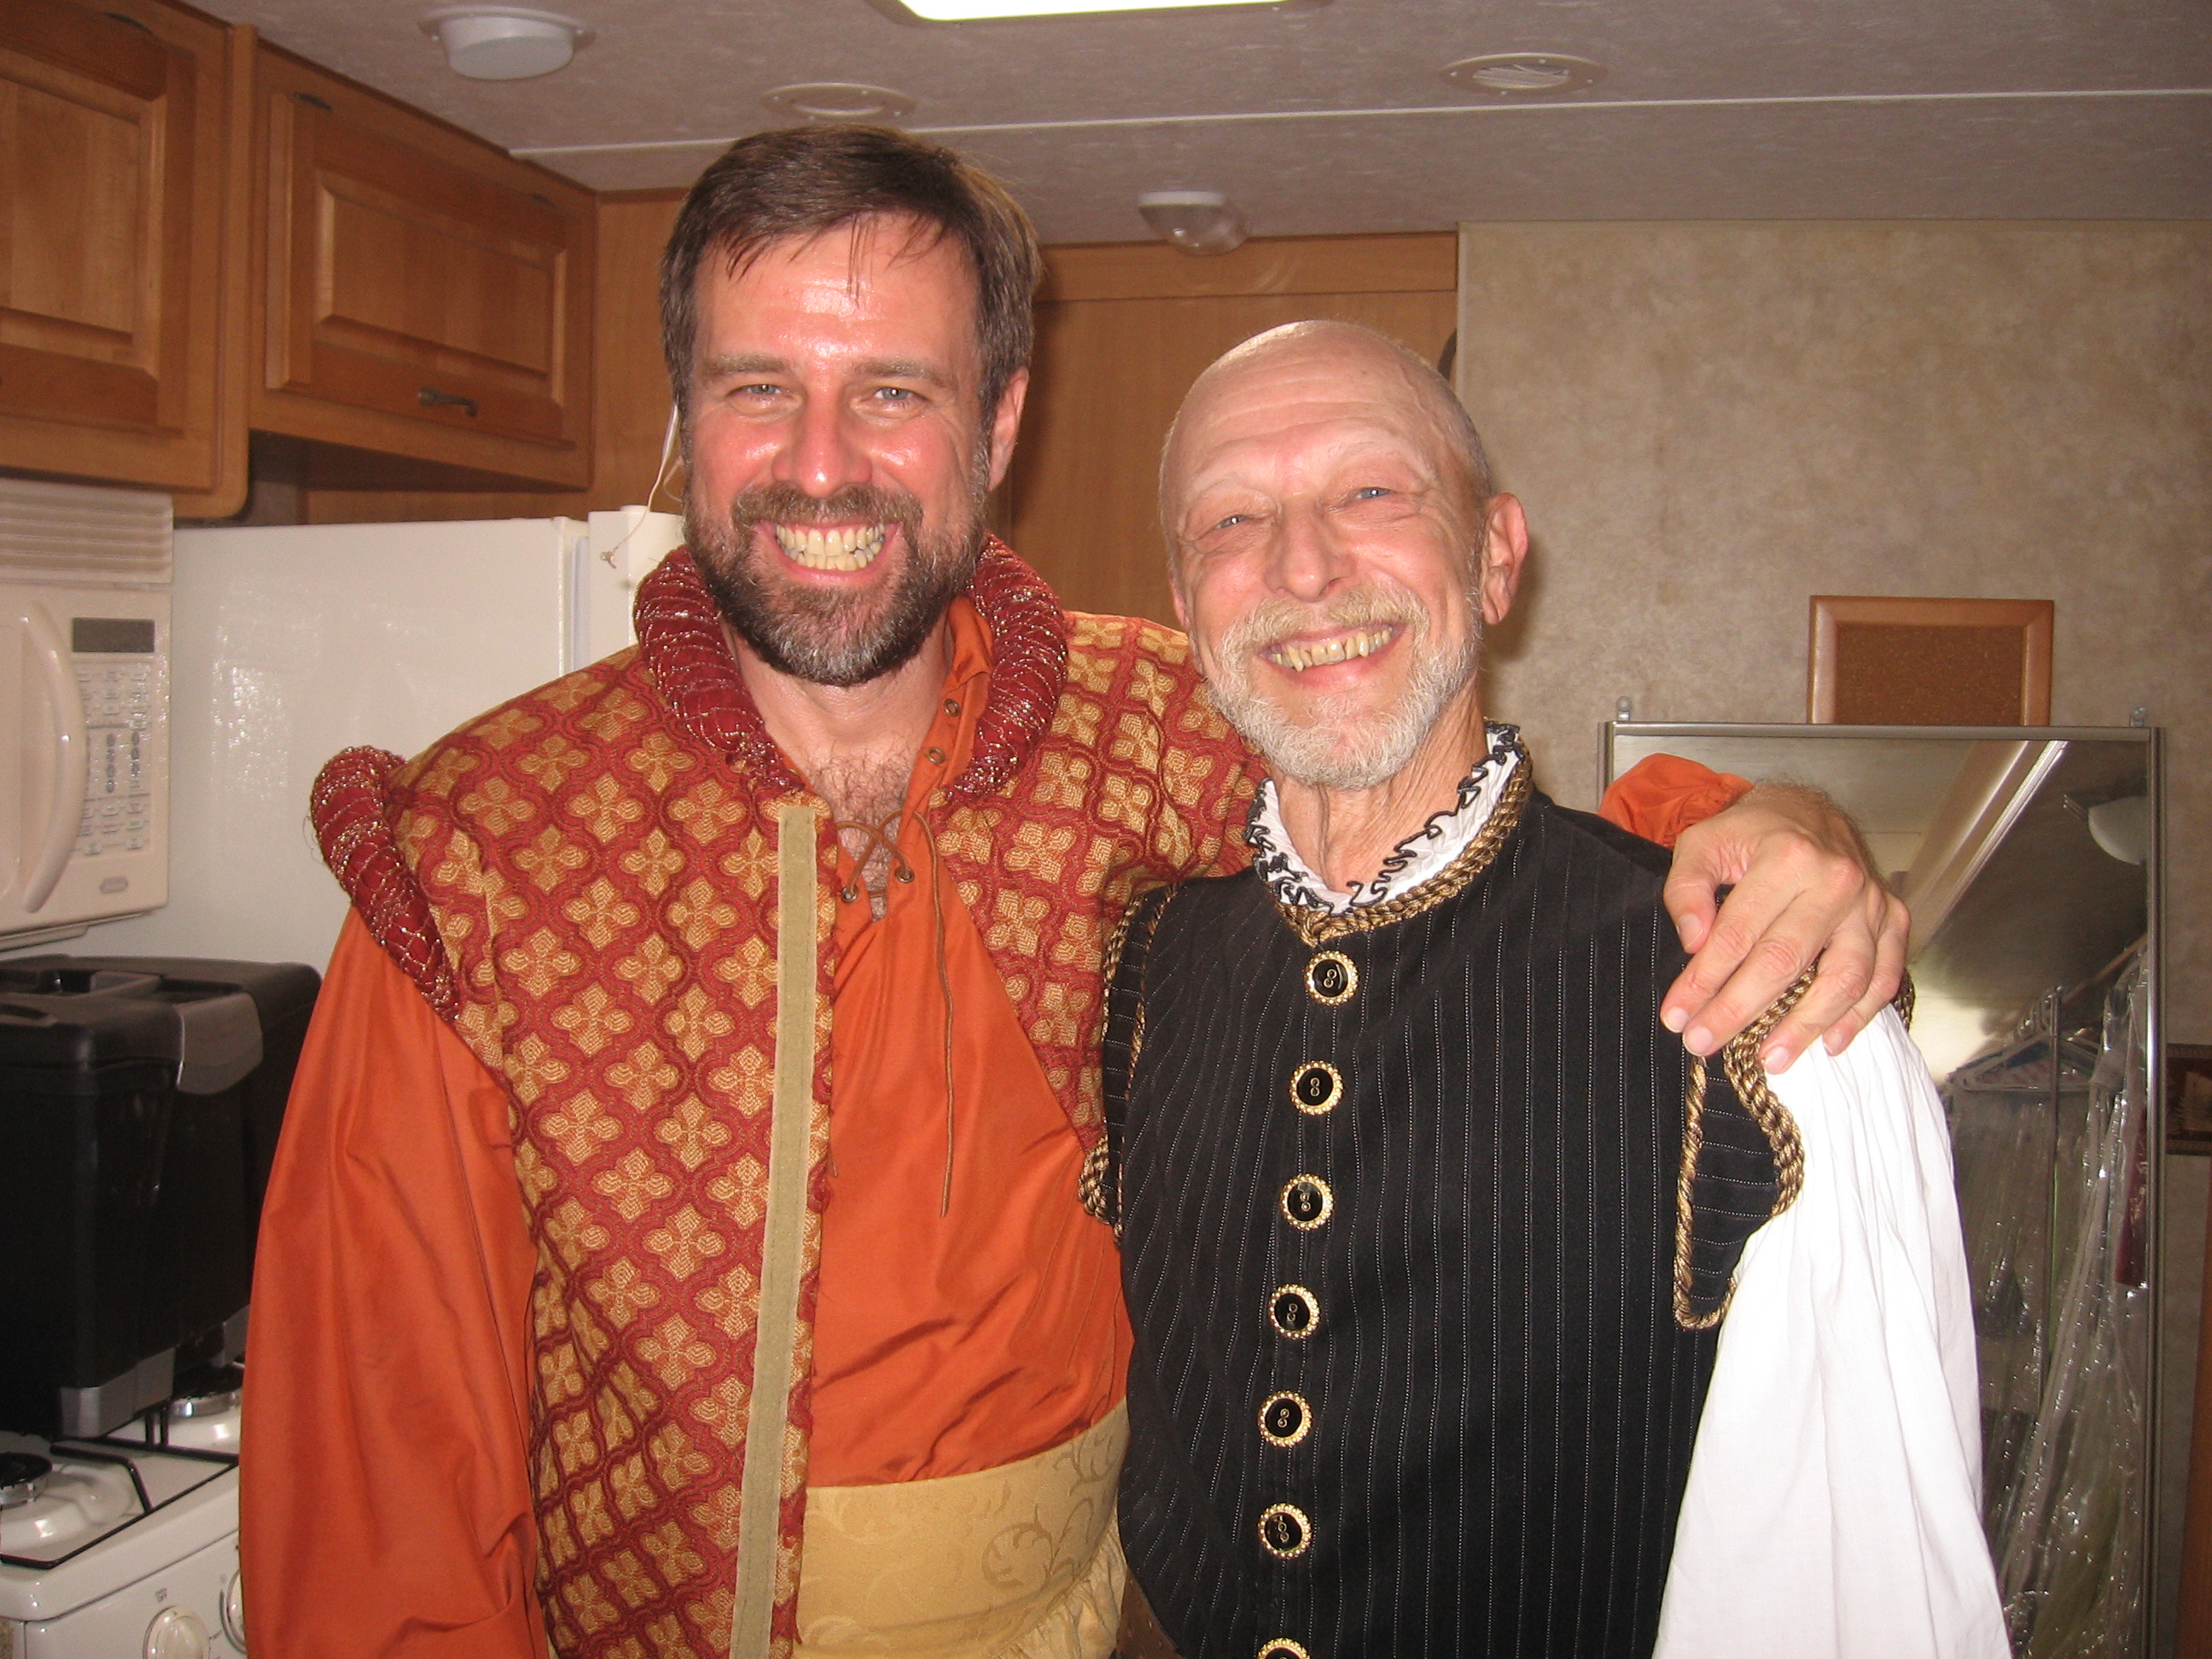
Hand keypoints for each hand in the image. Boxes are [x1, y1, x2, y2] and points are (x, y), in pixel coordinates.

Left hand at [1659, 784, 1908, 1070]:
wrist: (1809, 810)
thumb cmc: (1751, 832)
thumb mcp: (1703, 843)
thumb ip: (1688, 889)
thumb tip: (1694, 942)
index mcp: (1786, 858)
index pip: (1737, 934)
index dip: (1704, 981)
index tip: (1678, 1016)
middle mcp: (1835, 881)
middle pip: (1785, 962)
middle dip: (1739, 1010)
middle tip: (1705, 1043)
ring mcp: (1871, 903)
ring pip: (1844, 978)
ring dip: (1805, 1026)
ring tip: (1771, 1059)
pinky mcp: (1894, 919)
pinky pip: (1883, 977)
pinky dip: (1860, 1015)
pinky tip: (1831, 1043)